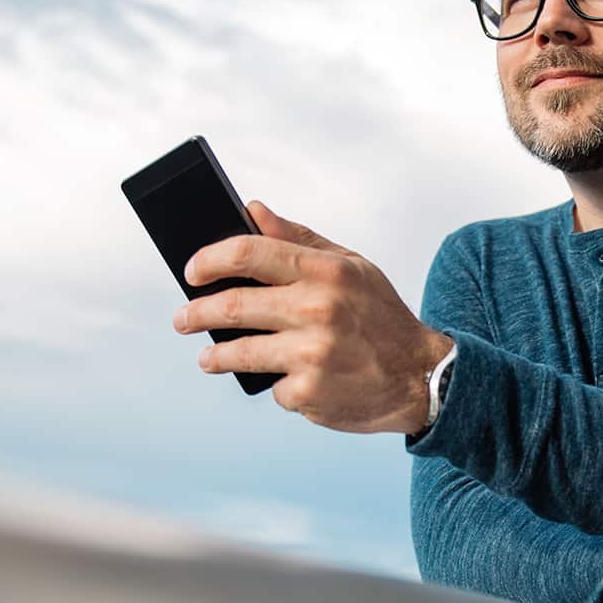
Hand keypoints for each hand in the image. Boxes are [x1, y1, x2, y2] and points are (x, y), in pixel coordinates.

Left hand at [175, 200, 453, 433]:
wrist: (420, 377)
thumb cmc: (380, 316)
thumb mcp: (351, 266)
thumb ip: (299, 238)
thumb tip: (252, 209)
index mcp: (326, 271)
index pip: (248, 252)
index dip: (209, 260)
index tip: (191, 271)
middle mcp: (317, 309)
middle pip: (231, 305)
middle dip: (195, 312)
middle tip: (183, 318)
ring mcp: (312, 353)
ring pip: (238, 351)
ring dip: (214, 356)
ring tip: (209, 358)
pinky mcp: (309, 392)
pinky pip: (271, 385)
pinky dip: (274, 383)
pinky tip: (285, 379)